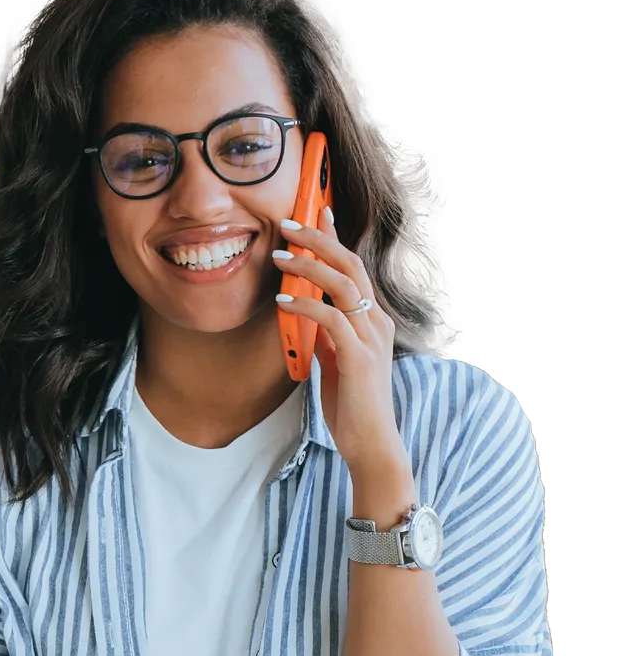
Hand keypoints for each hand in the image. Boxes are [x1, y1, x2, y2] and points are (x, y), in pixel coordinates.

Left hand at [273, 207, 406, 477]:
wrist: (370, 443)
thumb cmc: (352, 406)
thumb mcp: (335, 362)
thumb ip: (325, 336)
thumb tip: (306, 314)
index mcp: (372, 321)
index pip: (353, 268)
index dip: (335, 238)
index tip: (317, 212)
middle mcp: (376, 322)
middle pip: (350, 265)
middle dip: (319, 239)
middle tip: (287, 222)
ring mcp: (371, 338)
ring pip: (344, 285)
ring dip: (309, 265)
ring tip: (279, 254)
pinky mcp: (360, 357)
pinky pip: (331, 319)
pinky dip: (306, 305)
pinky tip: (283, 300)